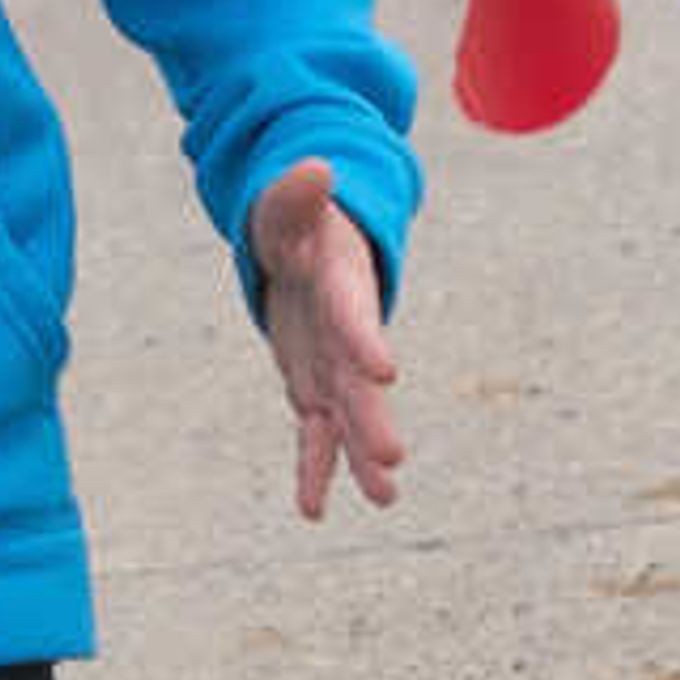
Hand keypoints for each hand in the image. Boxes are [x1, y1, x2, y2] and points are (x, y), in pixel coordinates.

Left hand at [247, 161, 405, 522]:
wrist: (305, 246)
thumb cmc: (295, 220)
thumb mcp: (288, 203)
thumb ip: (298, 194)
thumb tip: (313, 169)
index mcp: (342, 282)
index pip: (352, 312)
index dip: (364, 338)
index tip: (384, 371)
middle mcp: (344, 332)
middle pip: (357, 380)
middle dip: (372, 419)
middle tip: (390, 459)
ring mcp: (331, 364)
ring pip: (346, 417)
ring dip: (360, 457)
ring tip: (384, 498)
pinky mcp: (314, 387)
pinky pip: (314, 433)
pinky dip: (314, 469)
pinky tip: (313, 510)